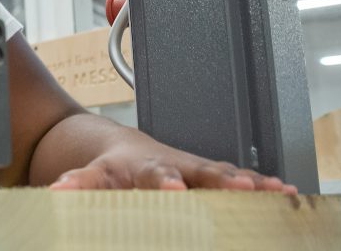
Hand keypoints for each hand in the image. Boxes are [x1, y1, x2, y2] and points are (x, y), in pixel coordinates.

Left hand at [48, 141, 297, 192]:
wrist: (122, 147)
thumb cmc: (110, 168)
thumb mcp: (91, 176)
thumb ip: (77, 184)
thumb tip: (57, 193)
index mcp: (142, 167)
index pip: (152, 173)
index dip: (163, 180)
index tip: (172, 186)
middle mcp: (173, 163)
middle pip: (199, 171)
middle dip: (221, 179)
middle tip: (240, 187)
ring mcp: (195, 168)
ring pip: (224, 173)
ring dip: (248, 182)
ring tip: (272, 190)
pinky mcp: (211, 175)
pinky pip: (238, 180)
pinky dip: (260, 185)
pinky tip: (283, 193)